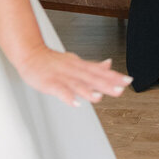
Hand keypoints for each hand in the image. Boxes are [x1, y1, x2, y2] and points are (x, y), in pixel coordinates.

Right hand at [16, 47, 132, 106]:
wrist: (31, 55)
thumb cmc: (53, 61)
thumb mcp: (76, 60)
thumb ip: (93, 65)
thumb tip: (109, 63)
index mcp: (81, 66)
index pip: (100, 71)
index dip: (114, 76)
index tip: (128, 80)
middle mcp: (74, 70)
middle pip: (92, 77)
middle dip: (106, 84)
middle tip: (120, 89)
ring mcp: (62, 76)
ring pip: (77, 84)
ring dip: (88, 91)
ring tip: (99, 97)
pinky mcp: (50, 83)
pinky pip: (59, 90)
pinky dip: (67, 96)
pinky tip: (75, 103)